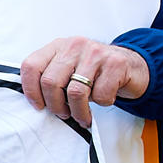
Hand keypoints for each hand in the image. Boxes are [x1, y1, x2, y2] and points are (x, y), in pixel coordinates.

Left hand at [20, 37, 147, 126]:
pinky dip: (102, 103)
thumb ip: (51, 77)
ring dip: (78, 111)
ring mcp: (95, 52)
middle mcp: (74, 45)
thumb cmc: (94, 73)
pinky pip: (100, 95)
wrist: (132, 65)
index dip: (30, 90)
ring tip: (82, 116)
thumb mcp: (69, 69)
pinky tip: (105, 98)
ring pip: (75, 92)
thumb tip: (36, 102)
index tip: (39, 106)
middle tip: (63, 114)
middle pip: (50, 82)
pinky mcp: (115, 63)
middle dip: (55, 106)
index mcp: (57, 46)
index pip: (31, 66)